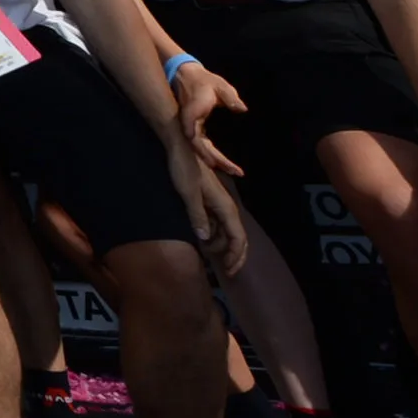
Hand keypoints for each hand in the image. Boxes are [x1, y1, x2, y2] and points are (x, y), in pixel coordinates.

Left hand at [169, 146, 248, 276]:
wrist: (179, 147)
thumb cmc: (183, 168)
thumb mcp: (188, 193)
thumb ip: (197, 216)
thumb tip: (206, 239)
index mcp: (225, 207)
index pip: (238, 238)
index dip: (236, 256)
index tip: (228, 271)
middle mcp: (225, 206)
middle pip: (236, 237)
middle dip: (233, 255)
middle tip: (224, 270)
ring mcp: (217, 203)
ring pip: (225, 230)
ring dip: (219, 244)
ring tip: (204, 250)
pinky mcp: (208, 200)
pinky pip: (215, 222)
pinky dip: (211, 233)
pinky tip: (201, 237)